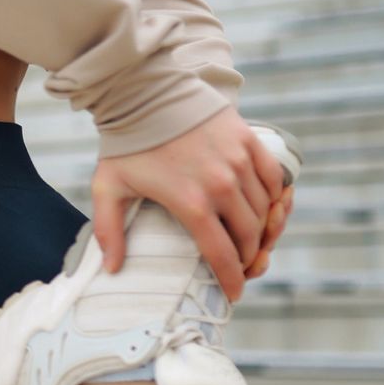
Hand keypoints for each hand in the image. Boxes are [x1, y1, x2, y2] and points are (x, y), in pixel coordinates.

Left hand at [90, 107, 292, 302]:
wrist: (144, 90)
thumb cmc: (125, 142)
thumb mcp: (108, 188)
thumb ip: (110, 231)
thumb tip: (112, 269)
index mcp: (191, 202)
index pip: (222, 254)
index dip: (231, 279)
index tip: (235, 294)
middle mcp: (222, 185)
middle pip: (249, 236)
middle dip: (248, 259)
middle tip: (241, 268)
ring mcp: (239, 162)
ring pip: (265, 211)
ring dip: (263, 232)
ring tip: (252, 243)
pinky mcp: (249, 141)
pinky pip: (274, 180)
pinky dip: (275, 199)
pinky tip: (266, 210)